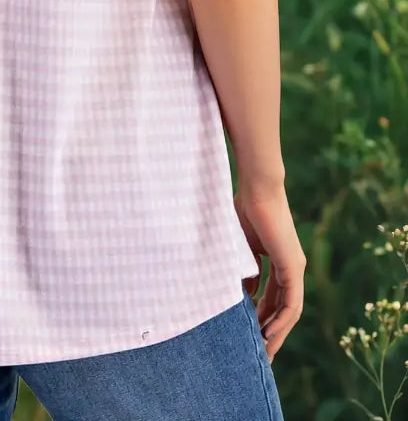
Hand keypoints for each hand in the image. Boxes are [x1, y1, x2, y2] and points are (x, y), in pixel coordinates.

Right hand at [234, 181, 305, 361]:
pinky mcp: (293, 267)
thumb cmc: (244, 207)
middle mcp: (291, 266)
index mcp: (278, 259)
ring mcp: (295, 267)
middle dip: (269, 330)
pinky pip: (291, 303)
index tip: (248, 331)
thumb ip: (245, 268)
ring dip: (276, 332)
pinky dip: (280, 321)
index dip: (261, 315)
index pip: (273, 296)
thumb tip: (245, 292)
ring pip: (289, 310)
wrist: (257, 187)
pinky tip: (267, 333)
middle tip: (256, 351)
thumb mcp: (242, 246)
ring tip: (262, 351)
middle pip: (283, 308)